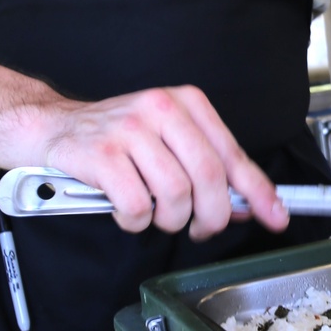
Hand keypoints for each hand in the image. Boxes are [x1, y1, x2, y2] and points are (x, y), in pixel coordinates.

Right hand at [34, 85, 288, 241]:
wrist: (55, 126)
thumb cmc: (118, 137)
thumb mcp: (169, 139)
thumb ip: (206, 166)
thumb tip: (245, 204)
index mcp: (187, 102)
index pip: (232, 155)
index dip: (257, 192)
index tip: (275, 217)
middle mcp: (162, 109)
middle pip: (209, 179)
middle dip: (210, 217)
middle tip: (199, 228)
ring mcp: (131, 130)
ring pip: (175, 196)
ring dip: (168, 220)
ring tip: (153, 212)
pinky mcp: (102, 154)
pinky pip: (137, 206)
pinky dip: (135, 220)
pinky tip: (125, 209)